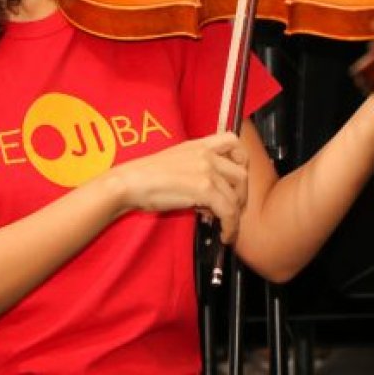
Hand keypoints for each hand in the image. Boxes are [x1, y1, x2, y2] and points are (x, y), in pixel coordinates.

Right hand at [111, 132, 247, 242]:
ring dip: (235, 215)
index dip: (242, 159)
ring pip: (236, 195)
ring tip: (225, 225)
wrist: (131, 182)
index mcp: (199, 145)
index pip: (233, 140)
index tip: (238, 177)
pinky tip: (225, 235)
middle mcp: (206, 154)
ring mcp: (207, 170)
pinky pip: (229, 211)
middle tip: (233, 209)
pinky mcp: (204, 189)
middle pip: (241, 173)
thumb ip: (198, 171)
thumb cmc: (146, 176)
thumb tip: (213, 197)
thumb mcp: (176, 162)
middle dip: (241, 195)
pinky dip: (231, 226)